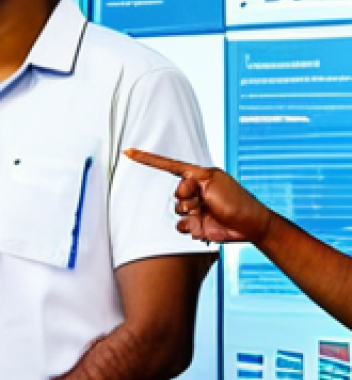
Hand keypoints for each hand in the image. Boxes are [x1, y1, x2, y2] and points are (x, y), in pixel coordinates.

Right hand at [125, 149, 273, 244]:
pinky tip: (201, 226)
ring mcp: (195, 208)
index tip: (129, 152)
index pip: (169, 165)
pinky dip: (188, 226)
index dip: (148, 159)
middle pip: (175, 192)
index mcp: (199, 176)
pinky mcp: (195, 224)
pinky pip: (180, 225)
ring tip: (206, 213)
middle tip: (203, 200)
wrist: (250, 226)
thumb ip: (191, 182)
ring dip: (189, 212)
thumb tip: (179, 191)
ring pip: (176, 210)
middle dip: (186, 197)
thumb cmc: (236, 201)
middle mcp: (195, 191)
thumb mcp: (213, 183)